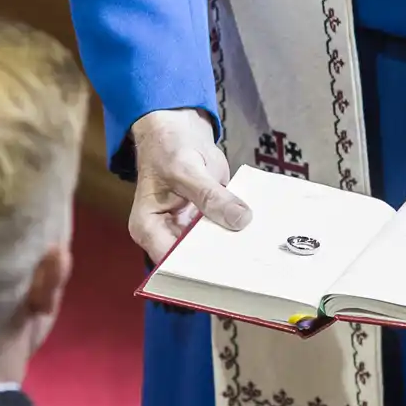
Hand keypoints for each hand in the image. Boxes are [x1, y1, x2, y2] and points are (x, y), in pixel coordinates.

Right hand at [128, 108, 251, 261]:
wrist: (178, 130)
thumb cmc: (168, 148)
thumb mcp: (187, 170)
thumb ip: (211, 196)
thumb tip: (240, 219)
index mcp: (149, 228)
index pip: (171, 262)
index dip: (196, 271)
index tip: (225, 274)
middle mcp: (165, 236)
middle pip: (192, 262)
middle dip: (218, 265)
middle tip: (249, 268)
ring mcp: (187, 231)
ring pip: (210, 251)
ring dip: (231, 251)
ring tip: (257, 257)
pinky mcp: (206, 223)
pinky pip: (222, 234)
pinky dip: (237, 235)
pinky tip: (256, 239)